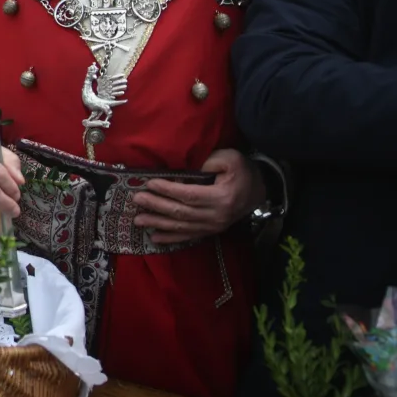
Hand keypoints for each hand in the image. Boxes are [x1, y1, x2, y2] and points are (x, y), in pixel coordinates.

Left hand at [133, 149, 265, 245]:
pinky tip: (154, 238)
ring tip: (138, 220)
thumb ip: (209, 161)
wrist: (259, 191)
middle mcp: (217, 216)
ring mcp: (214, 226)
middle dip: (157, 206)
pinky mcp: (211, 231)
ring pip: (182, 226)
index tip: (149, 183)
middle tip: (137, 200)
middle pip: (181, 212)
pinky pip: (188, 236)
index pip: (189, 195)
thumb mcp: (230, 159)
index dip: (168, 190)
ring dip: (158, 223)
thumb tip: (185, 169)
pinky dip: (171, 238)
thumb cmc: (242, 171)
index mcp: (221, 197)